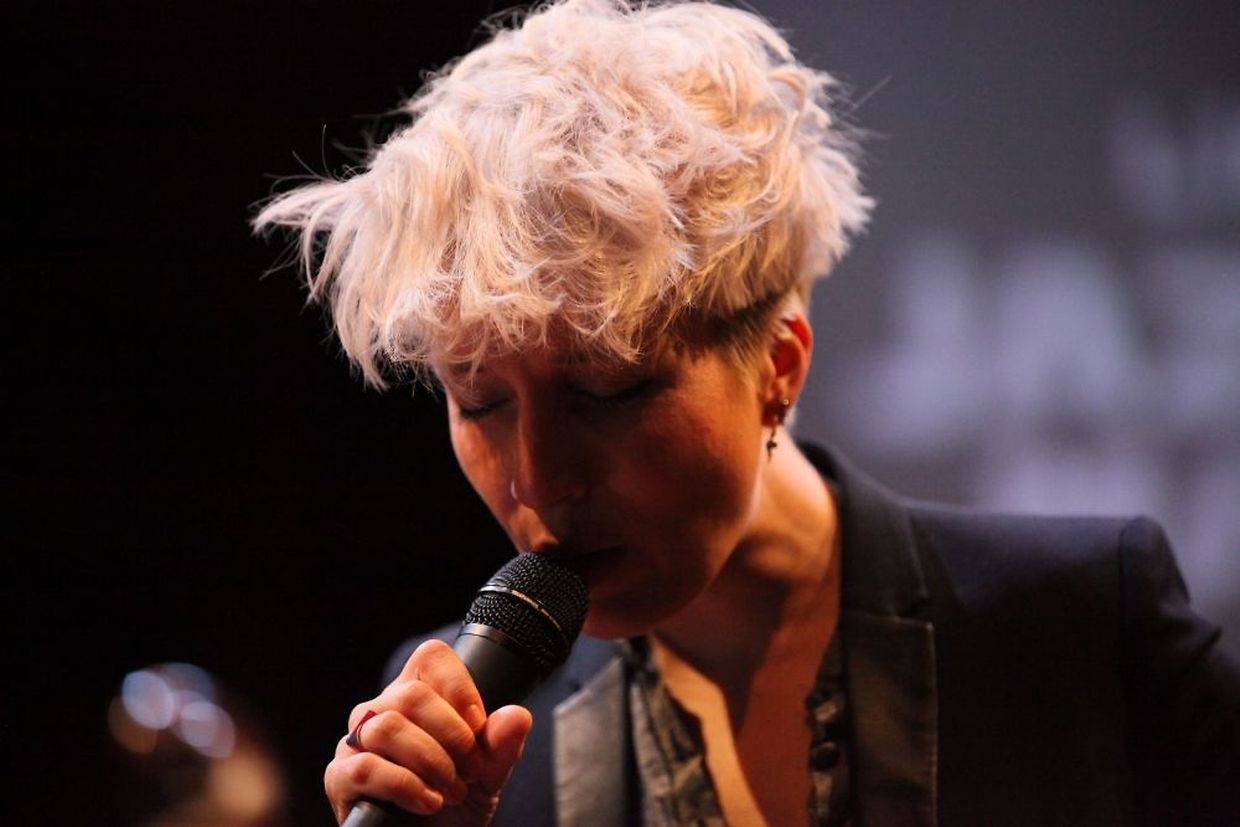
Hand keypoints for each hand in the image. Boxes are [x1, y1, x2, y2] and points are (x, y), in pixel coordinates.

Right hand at [324, 639, 533, 825]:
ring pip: (387, 727)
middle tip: (470, 772)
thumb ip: (502, 744)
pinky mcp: (339, 779)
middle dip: (452, 737)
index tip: (478, 728)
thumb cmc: (455, 802)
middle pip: (412, 695)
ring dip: (430, 763)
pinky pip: (364, 767)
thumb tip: (517, 716)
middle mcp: (380, 709)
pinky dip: (405, 786)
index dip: (460, 688)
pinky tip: (427, 803)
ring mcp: (355, 742)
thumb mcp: (489, 773)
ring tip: (451, 793)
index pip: (431, 657)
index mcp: (416, 694)